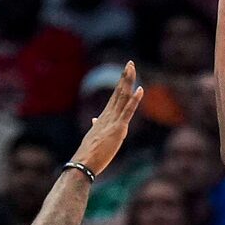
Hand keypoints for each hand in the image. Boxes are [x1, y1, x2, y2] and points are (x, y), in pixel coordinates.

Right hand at [71, 62, 143, 179]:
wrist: (84, 162)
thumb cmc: (89, 152)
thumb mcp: (94, 136)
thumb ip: (96, 125)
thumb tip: (94, 119)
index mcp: (104, 117)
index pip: (115, 96)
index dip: (121, 83)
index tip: (125, 71)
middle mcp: (108, 115)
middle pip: (118, 92)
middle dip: (124, 76)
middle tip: (130, 62)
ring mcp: (113, 120)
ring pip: (122, 97)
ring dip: (128, 81)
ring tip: (132, 68)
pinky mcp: (118, 129)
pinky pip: (128, 112)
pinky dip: (134, 100)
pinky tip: (140, 90)